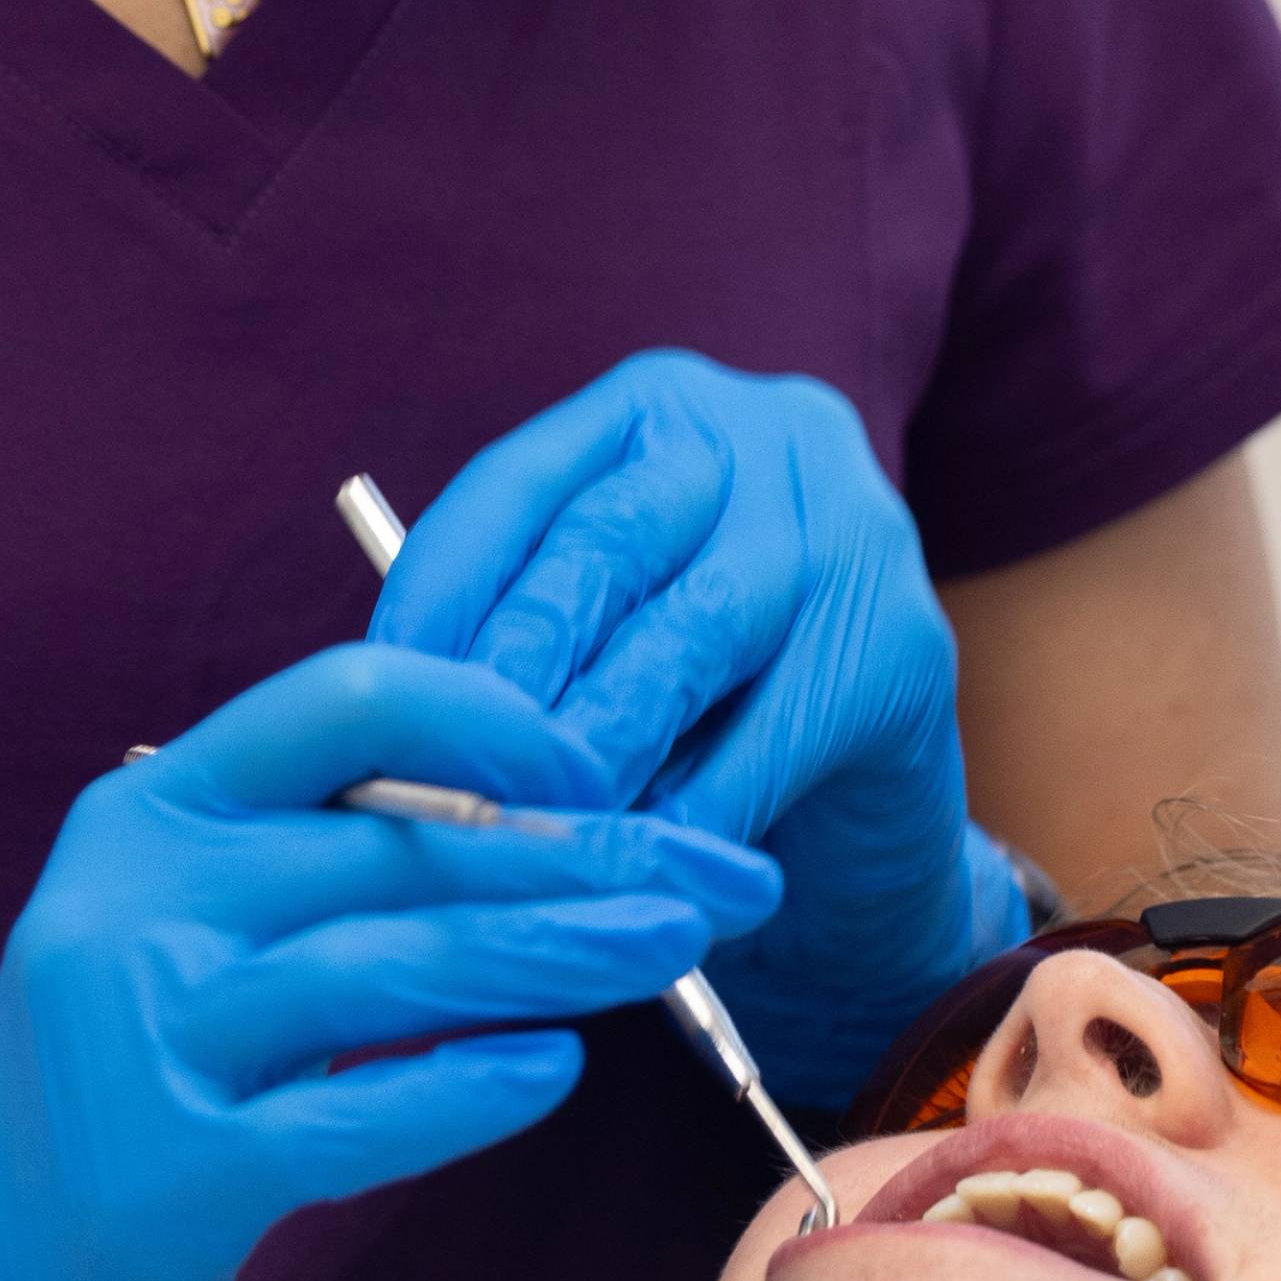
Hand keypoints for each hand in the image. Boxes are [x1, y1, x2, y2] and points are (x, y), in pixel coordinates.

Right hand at [0, 643, 782, 1280]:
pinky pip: (355, 1115)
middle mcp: (138, 900)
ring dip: (561, 953)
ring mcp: (144, 1034)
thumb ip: (320, 867)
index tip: (603, 767)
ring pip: (395, 965)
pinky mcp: (170, 1172)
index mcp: (151, 812)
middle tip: (722, 873)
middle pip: (403, 842)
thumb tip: (546, 827)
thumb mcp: (179, 927)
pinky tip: (554, 1074)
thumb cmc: (112, 1082)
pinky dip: (468, 1088)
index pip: (344, 700)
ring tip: (678, 949)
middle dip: (588, 851)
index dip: (491, 715)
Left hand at [368, 356, 1039, 1106]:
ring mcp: (853, 528)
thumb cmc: (686, 732)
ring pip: (690, 633)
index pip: (520, 481)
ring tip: (532, 820)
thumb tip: (382, 693)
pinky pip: (775, 731)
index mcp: (661, 412)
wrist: (851, 846)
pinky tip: (638, 867)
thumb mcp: (589, 656)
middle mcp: (766, 437)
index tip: (371, 688)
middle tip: (447, 768)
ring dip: (599, 740)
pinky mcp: (908, 644)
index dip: (440, 590)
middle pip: (607, 544)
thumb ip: (514, 640)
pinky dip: (697, 808)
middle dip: (517, 667)